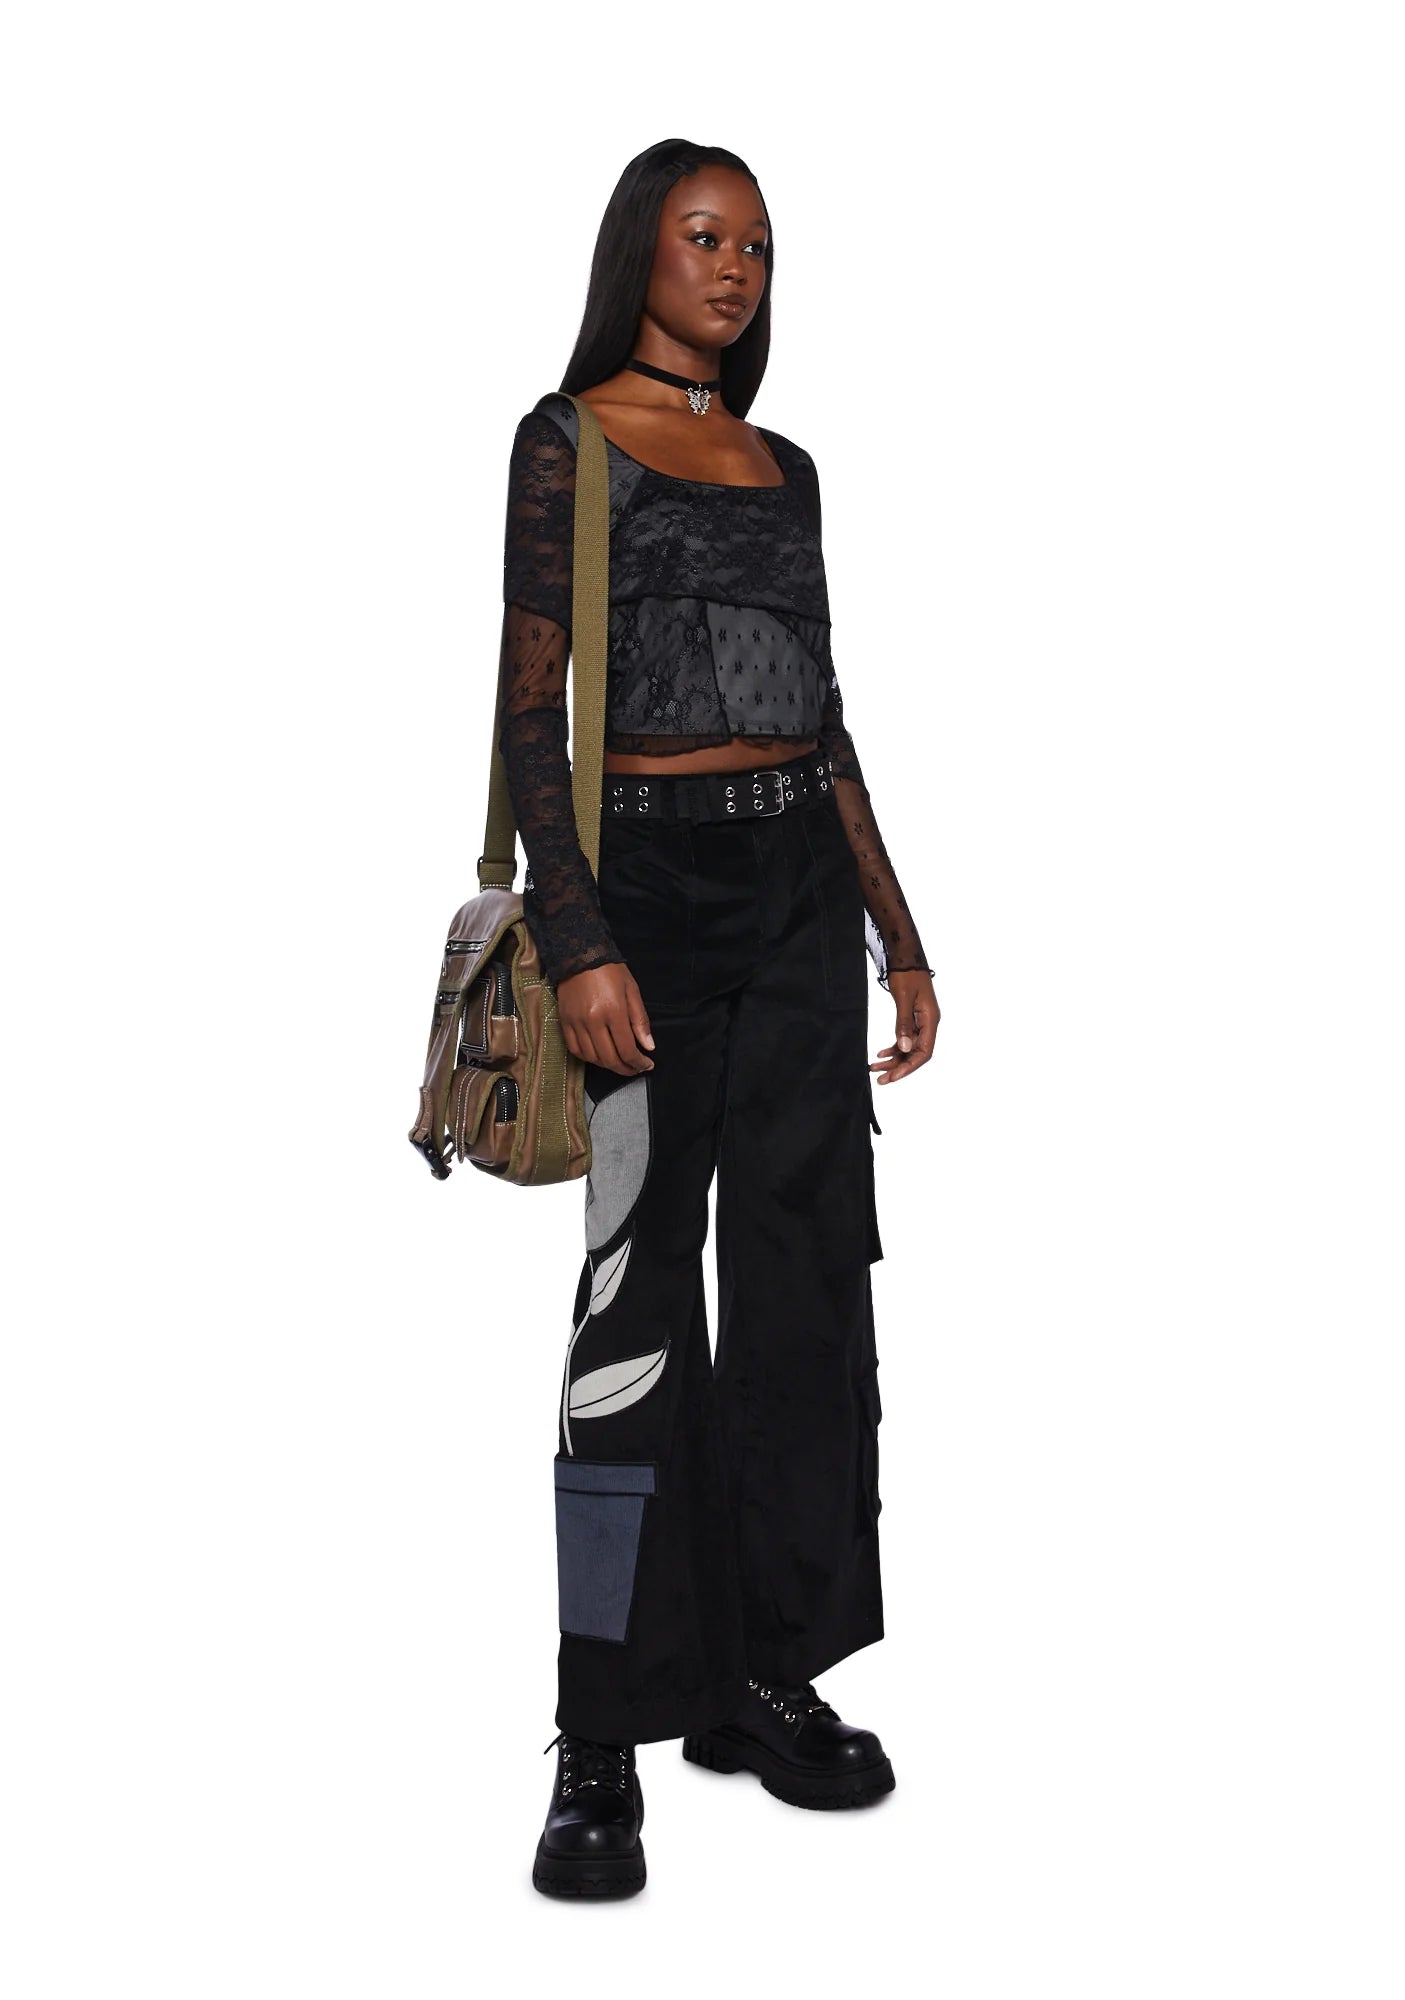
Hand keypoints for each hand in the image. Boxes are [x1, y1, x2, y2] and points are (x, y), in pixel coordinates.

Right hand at [558, 961, 655, 1075]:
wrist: (579, 955)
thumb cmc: (610, 970)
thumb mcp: (632, 991)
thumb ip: (640, 1021)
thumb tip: (649, 1047)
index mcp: (613, 1011)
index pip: (627, 1050)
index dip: (638, 1063)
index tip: (647, 1065)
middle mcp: (593, 1021)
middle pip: (609, 1059)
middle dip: (625, 1069)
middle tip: (635, 1068)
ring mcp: (576, 1023)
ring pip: (592, 1058)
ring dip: (608, 1065)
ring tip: (619, 1062)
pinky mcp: (565, 1022)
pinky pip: (576, 1050)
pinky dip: (589, 1058)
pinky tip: (600, 1056)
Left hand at [871, 969, 938, 1084]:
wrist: (906, 956)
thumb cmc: (907, 973)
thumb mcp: (903, 998)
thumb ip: (904, 1024)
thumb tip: (904, 1048)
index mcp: (931, 1020)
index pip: (924, 1052)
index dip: (909, 1067)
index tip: (893, 1076)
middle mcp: (928, 1023)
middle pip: (916, 1054)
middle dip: (899, 1068)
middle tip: (880, 1079)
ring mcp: (921, 1021)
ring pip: (909, 1047)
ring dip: (893, 1059)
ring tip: (875, 1069)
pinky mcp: (913, 1018)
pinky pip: (905, 1038)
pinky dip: (893, 1047)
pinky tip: (881, 1053)